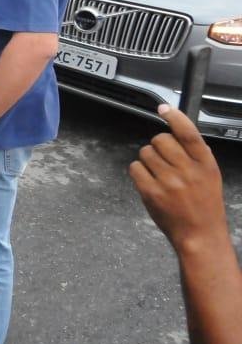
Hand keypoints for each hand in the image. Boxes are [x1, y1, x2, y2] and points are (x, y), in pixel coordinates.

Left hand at [129, 104, 227, 254]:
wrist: (200, 234)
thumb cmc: (204, 205)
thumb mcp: (209, 175)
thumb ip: (194, 154)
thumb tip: (174, 131)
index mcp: (205, 164)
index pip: (188, 132)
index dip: (174, 117)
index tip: (164, 108)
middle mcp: (187, 170)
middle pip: (160, 140)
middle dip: (158, 146)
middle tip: (164, 160)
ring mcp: (168, 181)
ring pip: (145, 153)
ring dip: (148, 160)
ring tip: (159, 174)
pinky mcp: (151, 192)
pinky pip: (135, 168)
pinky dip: (139, 172)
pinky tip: (149, 181)